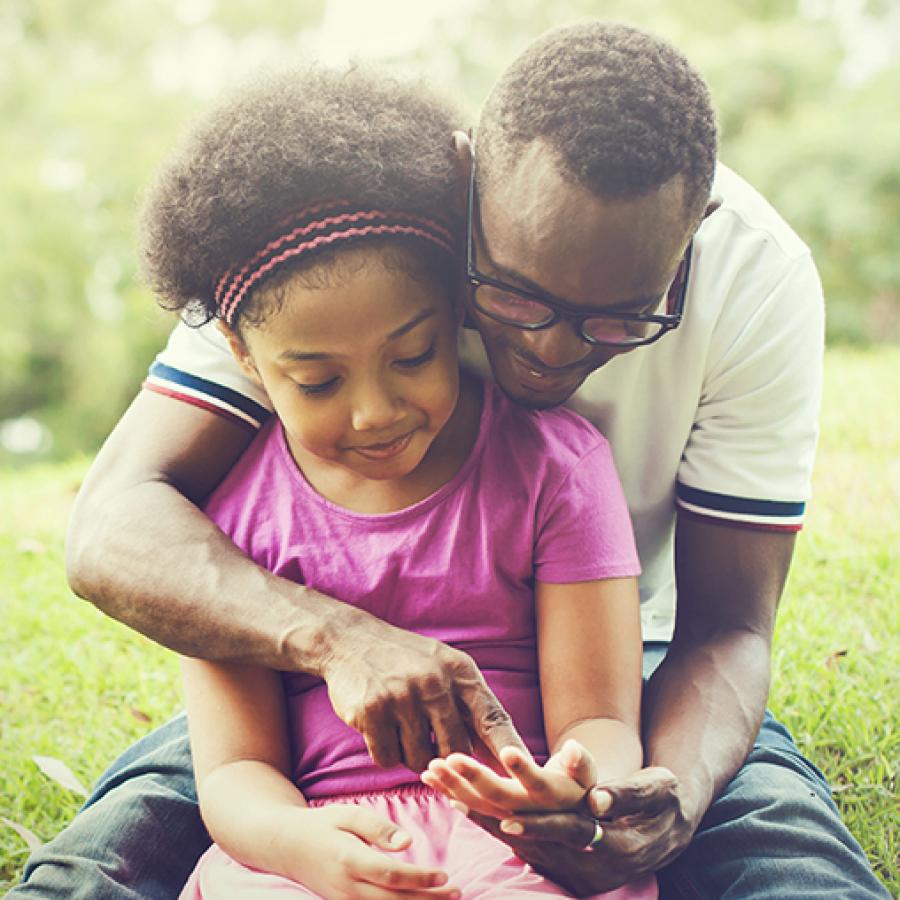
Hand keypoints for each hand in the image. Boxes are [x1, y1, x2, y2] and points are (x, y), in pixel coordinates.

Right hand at [283, 804, 459, 899]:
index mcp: (349, 860)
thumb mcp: (348, 814)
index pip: (391, 876)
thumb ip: (378, 827)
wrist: (287, 847)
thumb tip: (408, 842)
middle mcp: (347, 888)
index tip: (445, 875)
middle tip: (458, 893)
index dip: (421, 879)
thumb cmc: (323, 825)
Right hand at [323, 616, 526, 771]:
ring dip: (412, 756)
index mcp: (459, 671)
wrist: (349, 640)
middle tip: (432, 748)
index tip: (527, 773)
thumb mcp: (444, 665)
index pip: (493, 718)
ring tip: (403, 730)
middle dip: (448, 760)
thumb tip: (499, 753)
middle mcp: (435, 682)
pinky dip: (385, 753)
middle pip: (457, 750)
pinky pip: (388, 758)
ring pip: (420, 759)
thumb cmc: (405, 660)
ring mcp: (402, 696)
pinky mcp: (372, 711)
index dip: (511, 749)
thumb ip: (469, 703)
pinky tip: (381, 729)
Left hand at [422, 741, 596, 818]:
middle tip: (451, 757)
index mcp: (553, 796)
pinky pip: (471, 808)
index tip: (507, 752)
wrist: (576, 820)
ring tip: (431, 767)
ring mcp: (511, 818)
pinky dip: (450, 794)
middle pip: (501, 796)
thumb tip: (572, 750)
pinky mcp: (496, 818)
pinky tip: (431, 781)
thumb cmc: (581, 784)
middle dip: (475, 777)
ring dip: (453, 786)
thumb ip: (581, 762)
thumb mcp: (587, 773)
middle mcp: (530, 812)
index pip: (538, 784)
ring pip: (480, 805)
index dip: (524, 771)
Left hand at [476, 767, 696, 893]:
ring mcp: (579, 875)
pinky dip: (497, 830)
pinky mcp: (567, 872)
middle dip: (495, 820)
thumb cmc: (664, 801)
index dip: (538, 826)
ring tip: (451, 796)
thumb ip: (628, 794)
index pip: (570, 836)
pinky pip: (526, 851)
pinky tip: (466, 807)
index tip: (506, 817)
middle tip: (459, 798)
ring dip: (487, 822)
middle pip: (536, 844)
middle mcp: (593, 868)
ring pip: (524, 848)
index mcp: (617, 848)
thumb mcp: (656, 789)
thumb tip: (597, 799)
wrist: (668, 830)